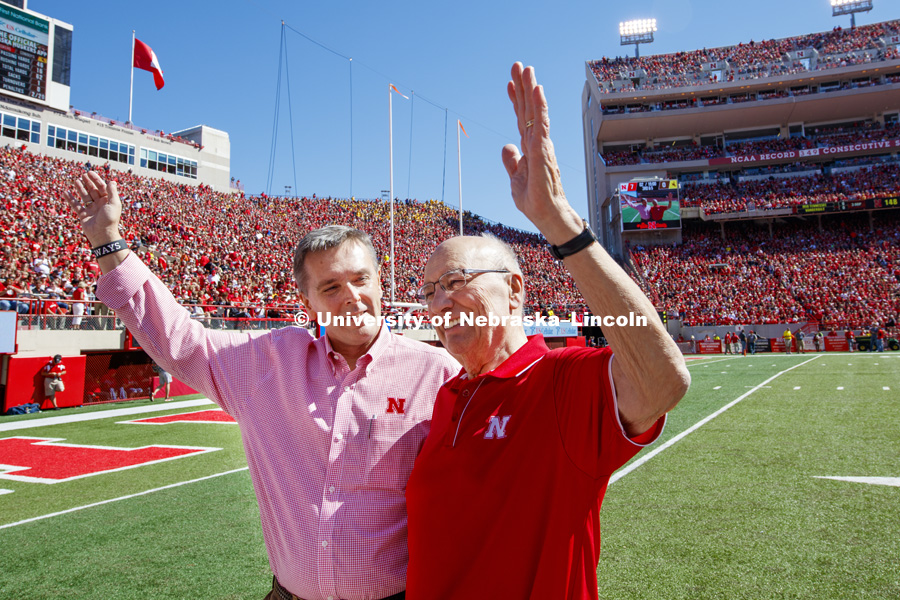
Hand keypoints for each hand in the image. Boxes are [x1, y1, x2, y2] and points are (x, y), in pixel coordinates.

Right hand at [65, 171, 121, 246]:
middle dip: (88, 183)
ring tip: (76, 180)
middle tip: (82, 175)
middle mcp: (100, 204)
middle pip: (93, 191)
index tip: (89, 172)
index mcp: (108, 201)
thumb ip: (112, 192)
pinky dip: (71, 199)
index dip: (96, 179)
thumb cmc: (109, 219)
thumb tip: (112, 181)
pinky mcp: (84, 215)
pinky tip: (66, 192)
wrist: (102, 235)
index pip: (102, 187)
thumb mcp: (113, 204)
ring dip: (80, 189)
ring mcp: (91, 210)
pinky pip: (76, 205)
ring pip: (85, 196)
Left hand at [501, 62, 581, 243]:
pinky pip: (540, 125)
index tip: (510, 83)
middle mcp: (537, 143)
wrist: (548, 217)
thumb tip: (506, 147)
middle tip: (518, 65)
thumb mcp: (516, 180)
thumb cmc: (535, 201)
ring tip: (528, 69)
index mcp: (529, 148)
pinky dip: (539, 107)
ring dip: (532, 90)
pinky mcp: (543, 152)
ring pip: (536, 112)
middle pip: (528, 110)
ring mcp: (541, 146)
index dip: (516, 101)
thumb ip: (511, 162)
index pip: (521, 119)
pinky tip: (538, 90)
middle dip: (523, 87)